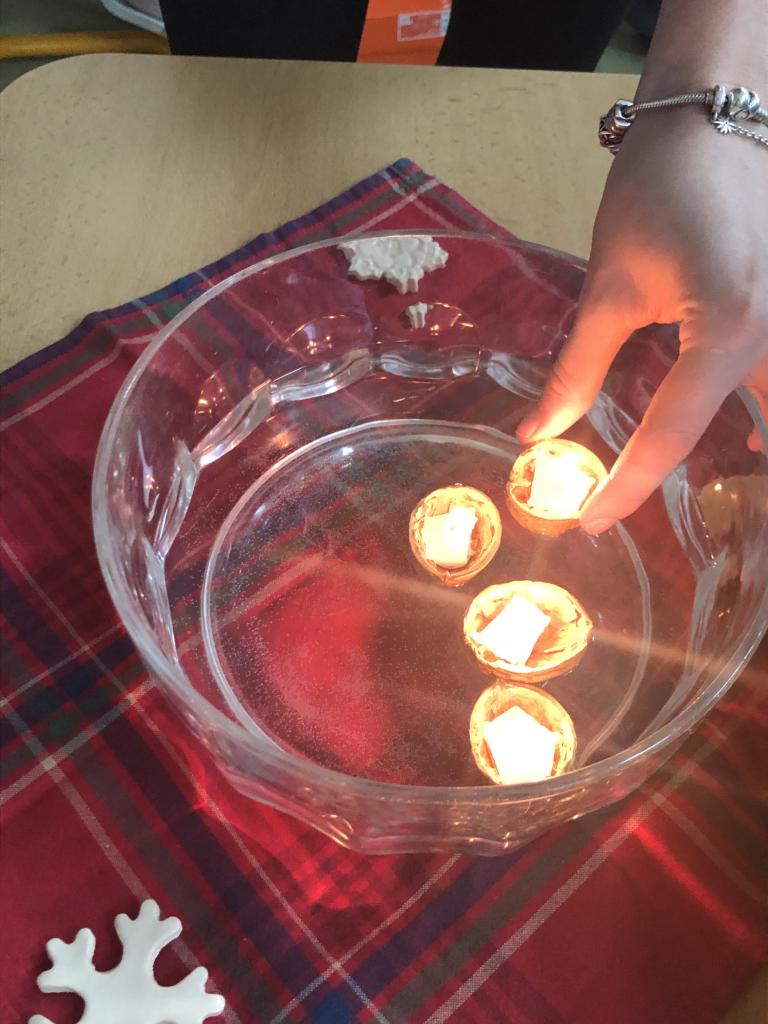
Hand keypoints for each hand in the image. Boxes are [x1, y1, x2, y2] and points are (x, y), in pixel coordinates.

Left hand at [517, 110, 767, 533]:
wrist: (718, 116)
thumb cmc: (659, 189)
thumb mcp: (611, 285)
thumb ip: (579, 368)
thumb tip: (538, 433)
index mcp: (728, 328)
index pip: (673, 434)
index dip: (627, 487)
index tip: (591, 523)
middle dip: (739, 490)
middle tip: (697, 530)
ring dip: (761, 447)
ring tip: (731, 484)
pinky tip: (757, 432)